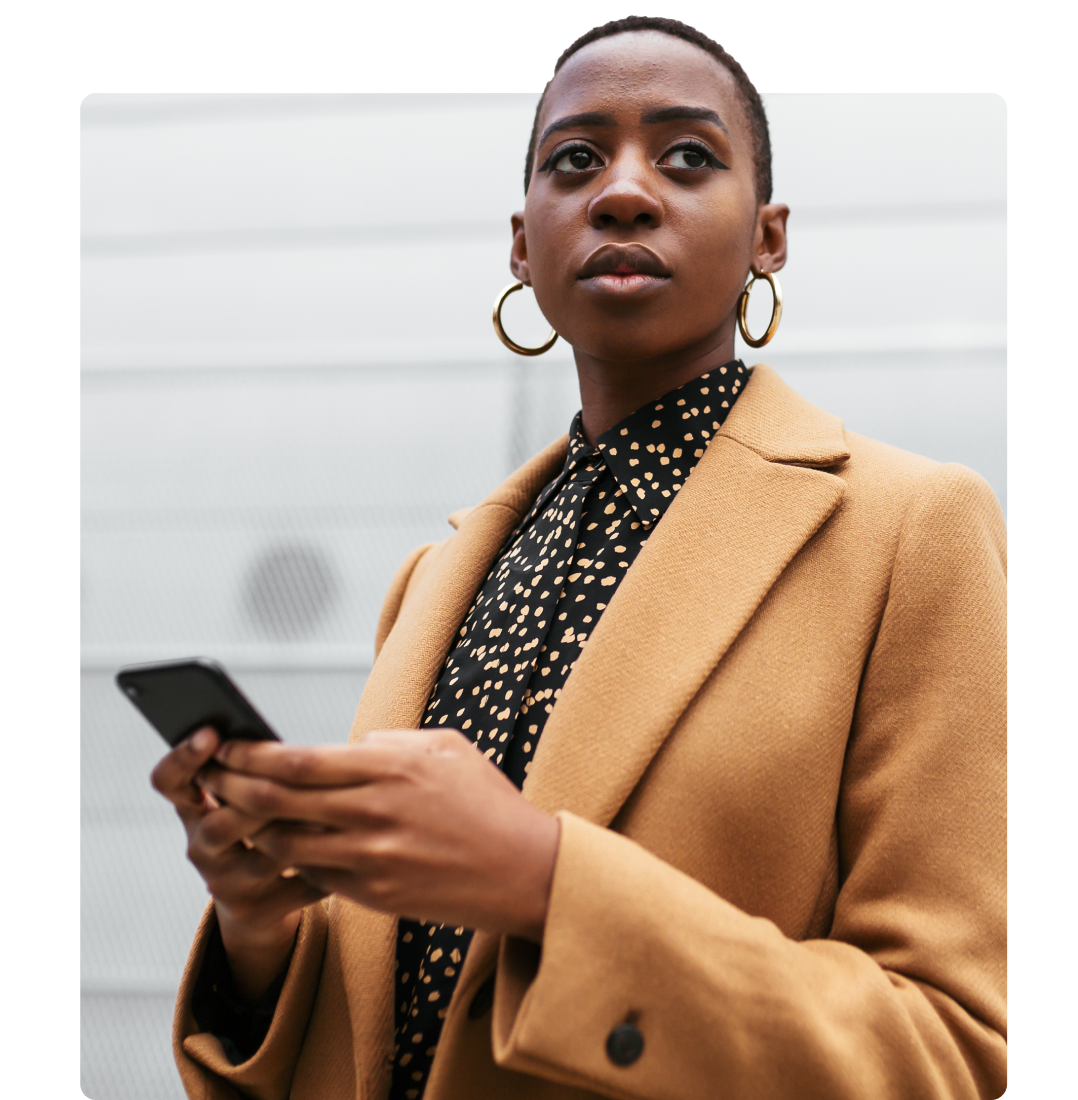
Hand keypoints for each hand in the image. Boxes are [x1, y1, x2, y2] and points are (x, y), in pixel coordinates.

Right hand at [151, 728, 326, 1000]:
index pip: (169, 782)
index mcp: (195, 809)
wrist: (261, 901)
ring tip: (338, 811)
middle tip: (293, 780)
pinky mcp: (256, 912)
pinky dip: (328, 865)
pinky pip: (298, 886)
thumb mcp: (246, 798)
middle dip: (259, 801)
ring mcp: (226, 884)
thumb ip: (257, 772)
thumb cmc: (263, 827)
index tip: (210, 733)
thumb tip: (288, 745)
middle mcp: (202, 848)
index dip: (183, 758)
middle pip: (219, 825)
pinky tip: (351, 847)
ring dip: (304, 832)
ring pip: (265, 857)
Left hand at [200, 729, 560, 941]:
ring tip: (235, 814)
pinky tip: (281, 846)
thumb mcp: (447, 748)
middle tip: (211, 779)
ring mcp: (372, 859)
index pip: (299, 761)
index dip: (253, 755)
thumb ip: (391, 743)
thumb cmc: (487, 802)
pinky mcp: (375, 895)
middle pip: (278, 801)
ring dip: (253, 829)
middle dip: (233, 787)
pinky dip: (292, 859)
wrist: (524, 870)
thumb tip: (348, 747)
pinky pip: (315, 875)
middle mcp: (375, 813)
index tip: (227, 747)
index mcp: (391, 768)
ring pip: (285, 844)